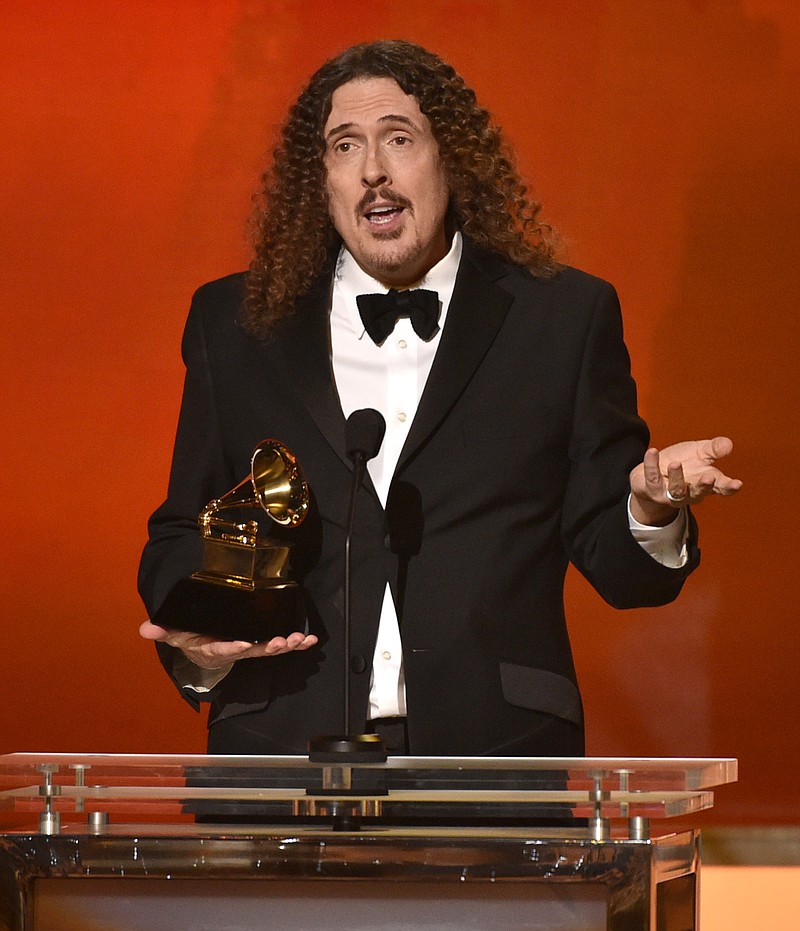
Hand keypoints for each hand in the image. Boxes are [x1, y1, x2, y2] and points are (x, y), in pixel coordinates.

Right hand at [138, 620, 317, 669]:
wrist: (203, 649)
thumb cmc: (191, 637)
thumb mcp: (175, 634)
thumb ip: (163, 630)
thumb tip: (144, 629)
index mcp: (214, 648)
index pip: (222, 649)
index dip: (232, 647)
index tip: (242, 644)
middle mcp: (236, 650)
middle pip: (254, 652)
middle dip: (269, 647)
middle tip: (282, 642)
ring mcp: (251, 648)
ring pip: (271, 649)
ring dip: (287, 645)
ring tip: (301, 640)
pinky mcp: (262, 644)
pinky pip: (282, 644)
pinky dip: (297, 643)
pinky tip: (311, 640)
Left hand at [629, 436, 741, 525]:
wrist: (655, 469)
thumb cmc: (683, 461)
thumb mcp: (700, 452)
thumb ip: (714, 449)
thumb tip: (729, 444)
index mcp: (705, 482)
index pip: (721, 488)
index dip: (729, 487)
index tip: (737, 484)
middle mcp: (690, 491)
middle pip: (699, 493)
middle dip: (704, 486)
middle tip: (709, 478)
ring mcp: (671, 493)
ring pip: (676, 490)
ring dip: (677, 477)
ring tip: (676, 464)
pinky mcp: (653, 488)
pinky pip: (652, 477)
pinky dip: (652, 465)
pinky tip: (652, 452)